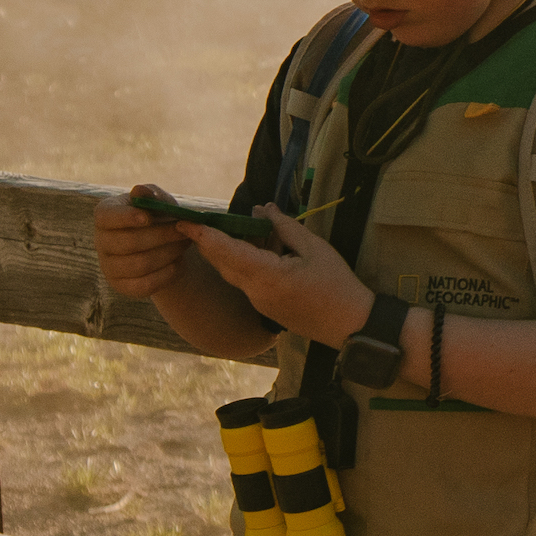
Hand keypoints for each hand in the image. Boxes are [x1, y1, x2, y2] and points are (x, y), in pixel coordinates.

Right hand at [92, 194, 193, 302]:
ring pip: (139, 264)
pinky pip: (143, 285)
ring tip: (184, 245)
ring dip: (167, 254)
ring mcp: (108, 266)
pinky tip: (178, 264)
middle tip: (184, 231)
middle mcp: (100, 241)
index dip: (126, 218)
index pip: (106, 217)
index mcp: (105, 215)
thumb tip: (141, 190)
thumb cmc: (159, 217)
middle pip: (129, 242)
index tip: (148, 218)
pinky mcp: (121, 286)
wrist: (164, 246)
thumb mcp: (158, 202)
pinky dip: (164, 275)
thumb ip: (152, 195)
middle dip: (161, 236)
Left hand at [186, 203, 378, 347]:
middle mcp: (255, 291)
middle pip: (222, 264)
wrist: (349, 325)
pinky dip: (241, 261)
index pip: (227, 252)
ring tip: (222, 229)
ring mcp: (258, 302)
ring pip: (232, 272)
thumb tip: (262, 210)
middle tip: (195, 222)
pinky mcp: (264, 306)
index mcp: (267, 276)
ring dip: (224, 251)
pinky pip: (245, 280)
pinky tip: (252, 247)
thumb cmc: (337, 285)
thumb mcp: (314, 249)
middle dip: (207, 242)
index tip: (185, 222)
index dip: (204, 236)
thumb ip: (285, 227)